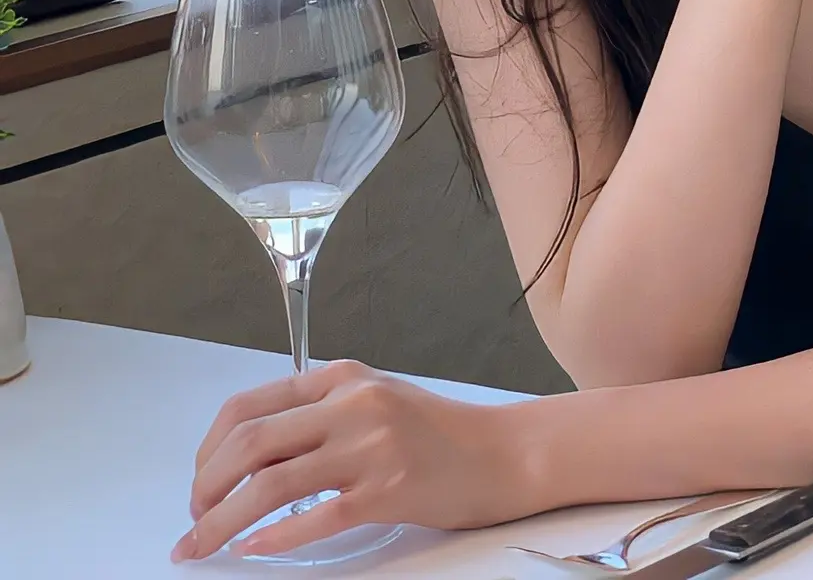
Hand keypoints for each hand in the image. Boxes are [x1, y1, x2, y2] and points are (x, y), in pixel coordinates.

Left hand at [171, 359, 537, 560]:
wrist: (501, 452)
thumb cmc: (436, 433)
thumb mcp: (373, 402)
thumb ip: (320, 415)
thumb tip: (251, 455)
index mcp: (341, 377)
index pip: (248, 406)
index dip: (207, 450)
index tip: (197, 484)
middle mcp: (351, 404)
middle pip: (250, 443)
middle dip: (204, 489)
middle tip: (192, 522)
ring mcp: (370, 446)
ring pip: (272, 484)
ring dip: (223, 522)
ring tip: (201, 547)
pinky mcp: (388, 490)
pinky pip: (317, 518)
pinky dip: (275, 539)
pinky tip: (254, 553)